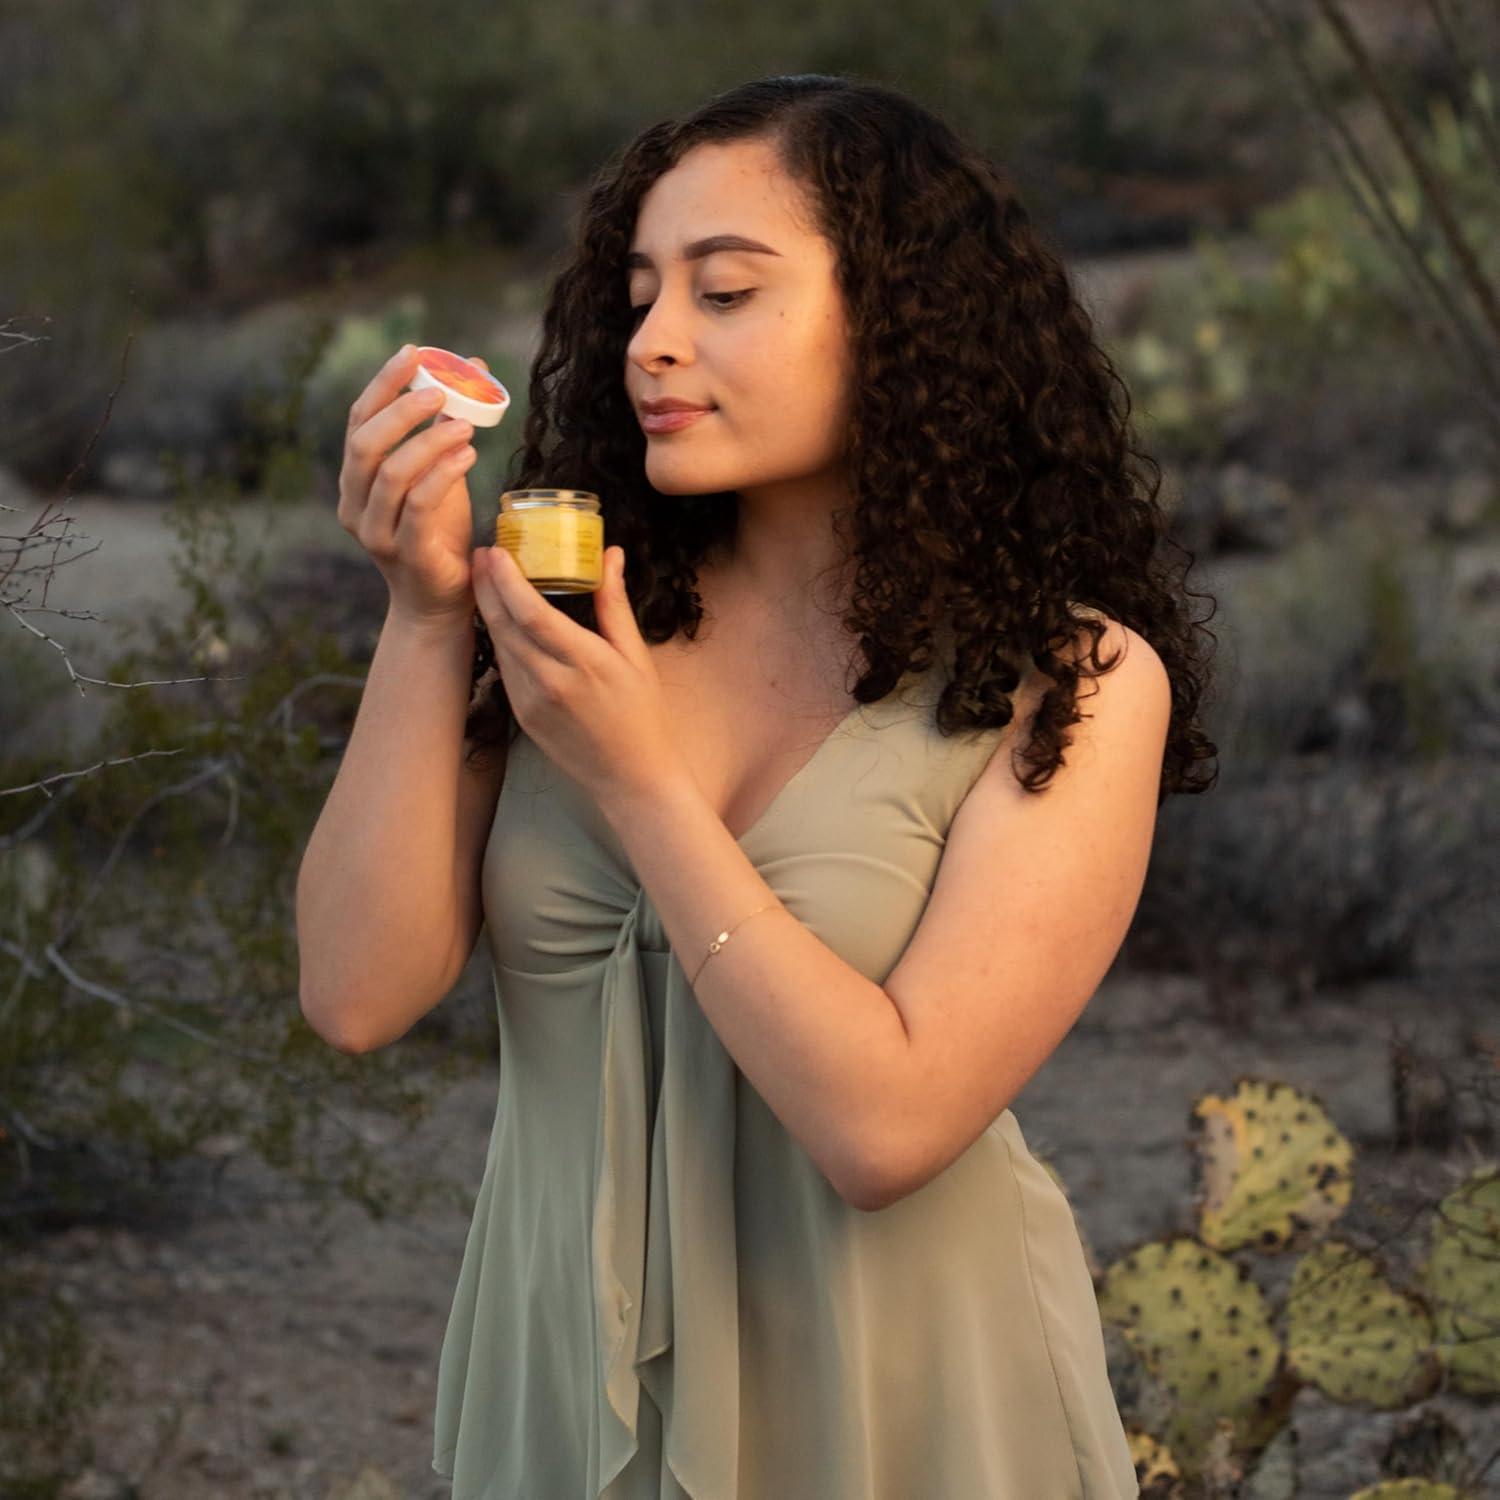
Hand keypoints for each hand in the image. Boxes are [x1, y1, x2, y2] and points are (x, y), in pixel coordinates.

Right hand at [338, 344, 487, 628]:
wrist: (441, 600)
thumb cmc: (439, 533)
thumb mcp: (441, 474)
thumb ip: (446, 427)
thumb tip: (472, 367)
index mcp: (355, 479)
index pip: (358, 421)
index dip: (382, 384)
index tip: (412, 353)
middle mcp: (354, 503)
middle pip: (364, 443)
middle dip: (401, 409)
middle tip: (440, 389)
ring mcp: (374, 532)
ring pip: (391, 474)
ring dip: (428, 441)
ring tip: (465, 424)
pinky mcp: (404, 554)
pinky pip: (419, 506)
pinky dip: (443, 475)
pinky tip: (468, 456)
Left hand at [471, 543, 691, 808]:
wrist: (631, 776)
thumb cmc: (642, 715)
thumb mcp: (635, 656)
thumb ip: (615, 603)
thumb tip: (610, 555)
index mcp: (584, 662)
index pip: (531, 612)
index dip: (507, 579)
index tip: (497, 551)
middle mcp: (551, 681)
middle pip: (504, 625)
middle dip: (487, 585)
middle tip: (482, 552)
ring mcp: (531, 702)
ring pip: (500, 646)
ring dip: (488, 609)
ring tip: (485, 577)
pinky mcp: (522, 715)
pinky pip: (506, 668)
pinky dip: (500, 639)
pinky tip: (499, 618)